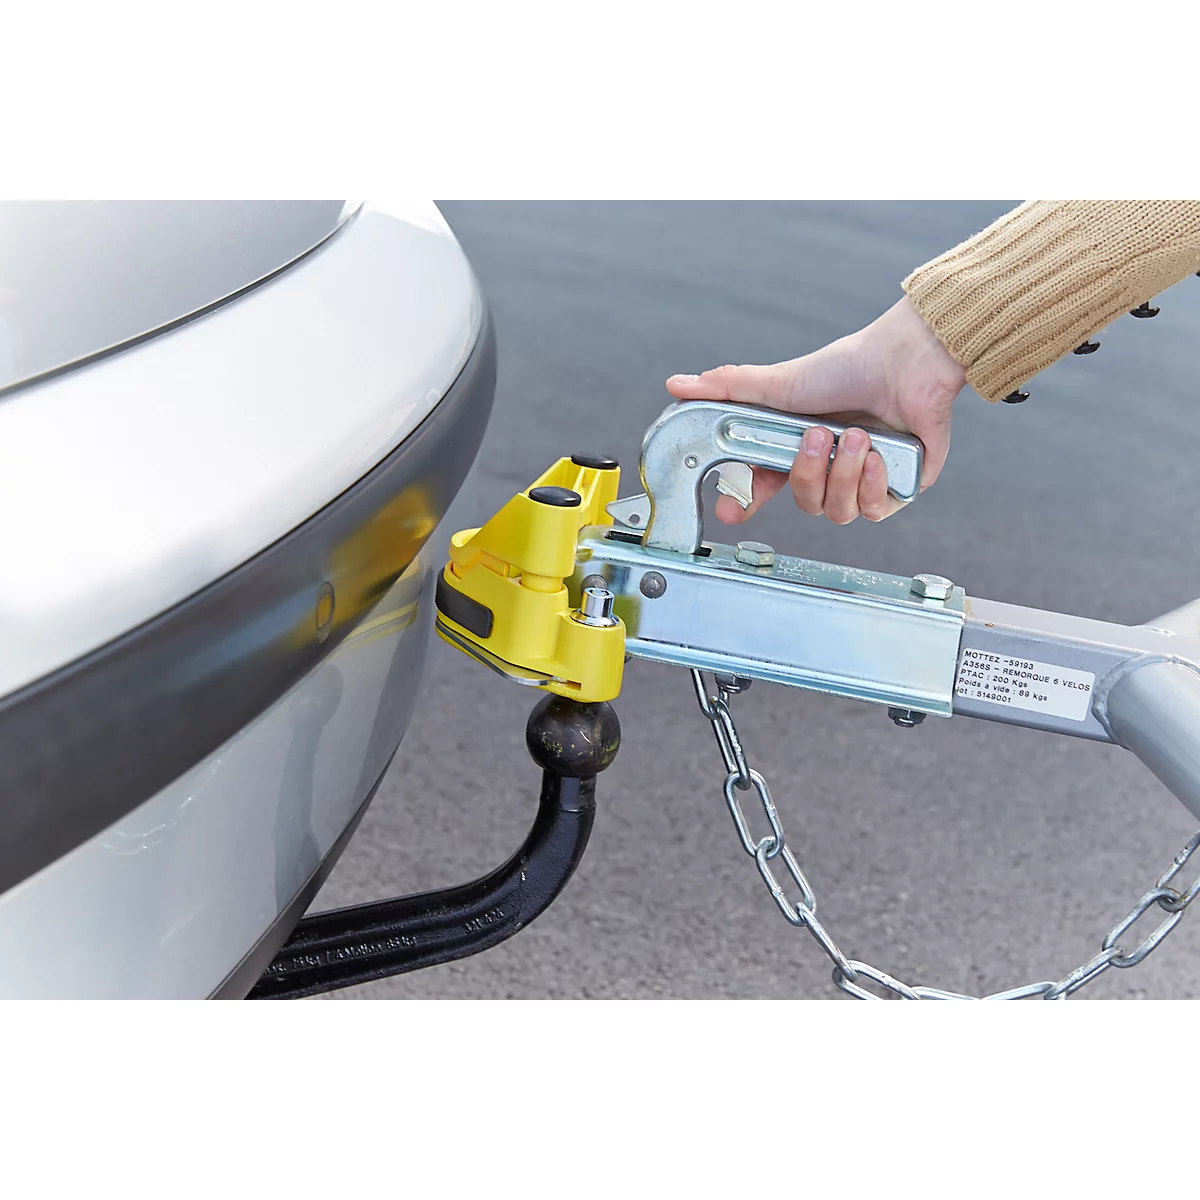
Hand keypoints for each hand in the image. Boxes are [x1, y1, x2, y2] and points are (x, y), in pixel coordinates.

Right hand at [665, 297, 966, 524]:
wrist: (906, 362)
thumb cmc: (847, 367)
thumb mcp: (778, 384)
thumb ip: (727, 390)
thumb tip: (676, 385)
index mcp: (797, 451)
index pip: (763, 489)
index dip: (744, 505)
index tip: (730, 513)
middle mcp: (828, 469)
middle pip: (805, 504)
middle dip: (809, 473)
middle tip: (819, 436)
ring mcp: (862, 482)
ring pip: (838, 512)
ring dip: (843, 474)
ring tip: (856, 436)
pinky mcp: (896, 488)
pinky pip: (874, 511)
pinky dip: (872, 483)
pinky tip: (877, 456)